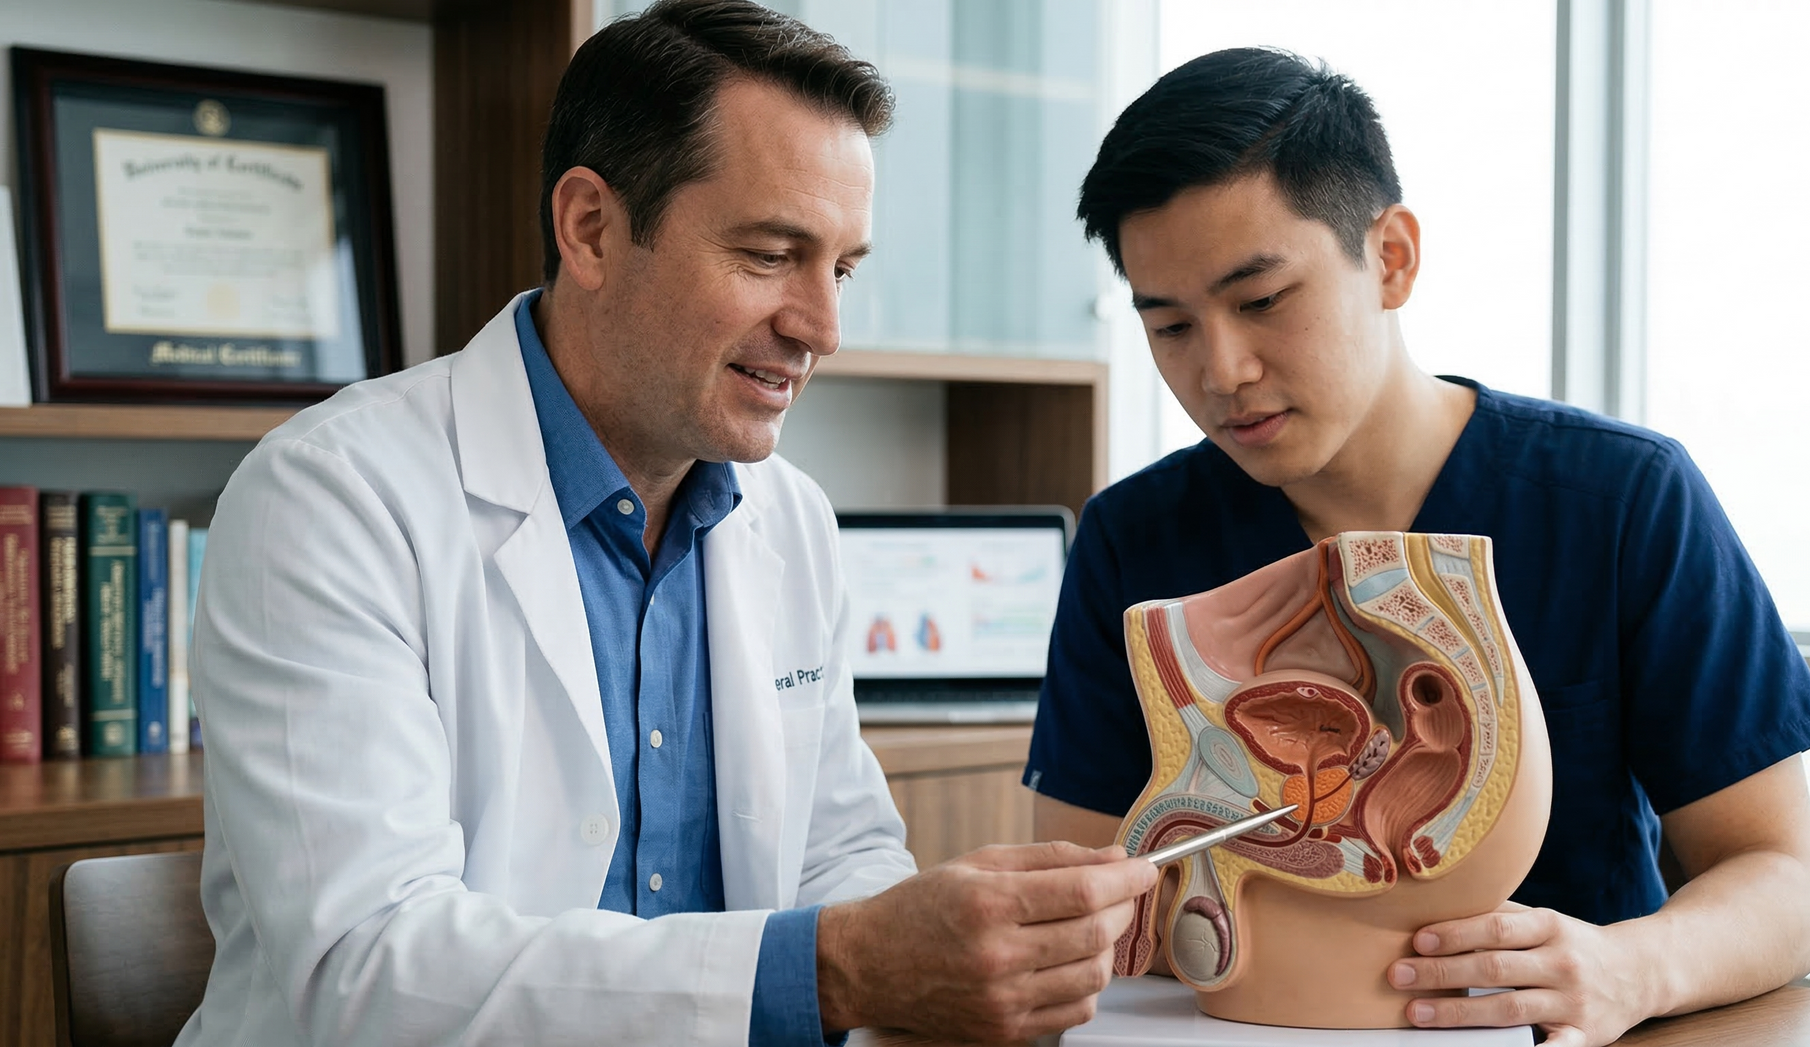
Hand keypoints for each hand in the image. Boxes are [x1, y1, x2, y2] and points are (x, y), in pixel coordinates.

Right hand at [817, 841, 1157, 1042]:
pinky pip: (1077, 1010)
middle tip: (1120, 891)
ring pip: (1094, 975)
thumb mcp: (979, 863)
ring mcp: (1002, 1000)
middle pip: (1094, 932)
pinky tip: (1071, 960)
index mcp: (988, 903)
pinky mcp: (1005, 1031)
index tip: (1144, 868)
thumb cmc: (923, 908)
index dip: (1126, 878)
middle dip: (1123, 906)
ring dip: (1108, 945)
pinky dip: (1088, 983)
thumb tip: (1114, 857)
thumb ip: (1051, 858)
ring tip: (1091, 925)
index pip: (1083, 892)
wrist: (871, 965)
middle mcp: (996, 956)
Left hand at [1387, 901, 1652, 1046]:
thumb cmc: (1573, 944)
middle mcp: (1562, 963)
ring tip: (1417, 1012)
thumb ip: (1499, 915)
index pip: (1496, 928)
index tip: (1418, 941)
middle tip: (1399, 975)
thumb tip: (1439, 906)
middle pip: (1495, 969)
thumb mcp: (1544, 921)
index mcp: (1549, 927)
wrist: (1642, 972)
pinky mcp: (1586, 1036)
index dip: (1456, 934)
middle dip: (1442, 973)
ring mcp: (1574, 1002)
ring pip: (1510, 1009)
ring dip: (1459, 1012)